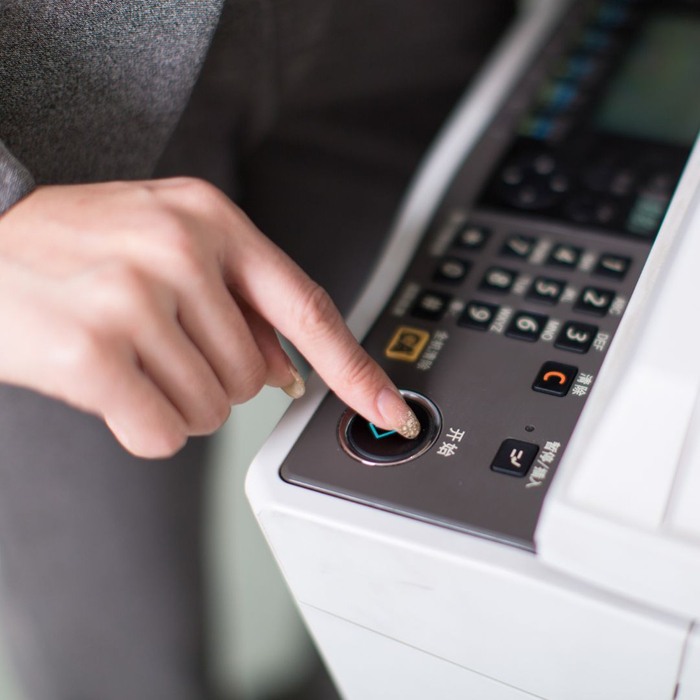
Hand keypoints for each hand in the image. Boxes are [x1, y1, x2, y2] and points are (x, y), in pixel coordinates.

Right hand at [0, 178, 418, 456]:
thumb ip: (238, 303)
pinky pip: (162, 435)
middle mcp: (179, 249)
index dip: (354, 368)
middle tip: (157, 344)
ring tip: (128, 357)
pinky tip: (109, 387)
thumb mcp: (166, 242)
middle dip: (214, 381)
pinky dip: (144, 429)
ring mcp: (136, 297)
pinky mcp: (93, 351)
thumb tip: (290, 369)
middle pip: (254, 378)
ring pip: (211, 412)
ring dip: (175, 404)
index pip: (306, 307)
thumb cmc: (76, 246)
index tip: (388, 407)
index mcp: (210, 219)